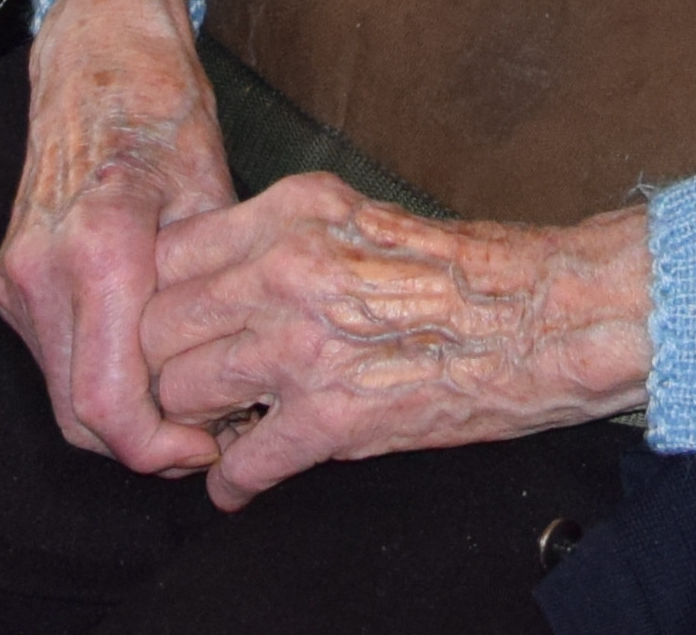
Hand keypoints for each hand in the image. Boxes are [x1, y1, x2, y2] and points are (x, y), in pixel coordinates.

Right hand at [0, 0, 245, 474]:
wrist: (97, 51)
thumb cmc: (163, 107)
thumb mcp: (215, 193)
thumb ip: (216, 291)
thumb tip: (243, 376)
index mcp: (97, 252)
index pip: (111, 406)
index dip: (162, 449)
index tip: (213, 444)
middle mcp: (41, 272)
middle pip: (80, 418)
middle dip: (147, 443)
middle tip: (213, 430)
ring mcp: (18, 276)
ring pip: (64, 394)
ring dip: (123, 414)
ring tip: (192, 393)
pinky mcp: (13, 277)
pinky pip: (56, 357)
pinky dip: (101, 377)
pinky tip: (154, 357)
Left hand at [136, 176, 654, 509]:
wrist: (538, 319)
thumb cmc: (459, 269)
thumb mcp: (353, 216)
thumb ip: (277, 237)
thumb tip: (213, 278)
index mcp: (291, 212)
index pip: (166, 254)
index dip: (159, 298)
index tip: (173, 325)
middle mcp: (283, 270)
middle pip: (158, 326)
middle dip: (166, 364)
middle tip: (188, 385)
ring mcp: (301, 345)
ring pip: (182, 393)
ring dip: (194, 422)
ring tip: (217, 430)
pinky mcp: (329, 417)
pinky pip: (238, 463)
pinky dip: (231, 483)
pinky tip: (240, 482)